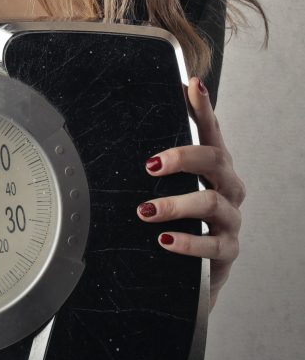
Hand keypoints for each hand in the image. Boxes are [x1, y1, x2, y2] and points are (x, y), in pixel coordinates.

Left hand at [136, 77, 245, 308]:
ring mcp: (230, 220)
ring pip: (211, 203)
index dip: (203, 107)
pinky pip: (213, 246)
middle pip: (216, 160)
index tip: (193, 84)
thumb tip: (129, 120)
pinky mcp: (227, 252)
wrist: (194, 275)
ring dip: (175, 204)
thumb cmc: (180, 220)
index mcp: (214, 167)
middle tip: (151, 164)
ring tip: (146, 211)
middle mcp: (228, 188)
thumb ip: (160, 160)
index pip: (211, 131)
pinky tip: (164, 240)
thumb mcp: (170, 187)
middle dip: (184, 157)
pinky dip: (187, 242)